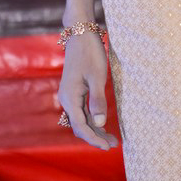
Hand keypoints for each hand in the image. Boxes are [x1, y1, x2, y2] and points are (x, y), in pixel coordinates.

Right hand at [57, 33, 120, 149]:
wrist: (81, 33)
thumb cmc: (90, 53)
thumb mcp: (97, 76)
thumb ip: (98, 100)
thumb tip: (99, 123)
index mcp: (70, 98)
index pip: (81, 126)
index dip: (94, 139)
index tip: (107, 147)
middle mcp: (67, 99)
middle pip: (80, 126)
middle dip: (95, 136)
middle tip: (113, 144)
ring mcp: (70, 95)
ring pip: (81, 119)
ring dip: (95, 129)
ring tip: (111, 138)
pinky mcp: (74, 91)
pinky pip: (82, 110)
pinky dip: (92, 119)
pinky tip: (102, 123)